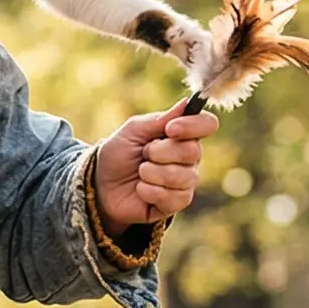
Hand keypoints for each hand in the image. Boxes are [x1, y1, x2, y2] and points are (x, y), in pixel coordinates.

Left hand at [93, 107, 216, 226]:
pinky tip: (140, 189)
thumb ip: (159, 119)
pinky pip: (173, 197)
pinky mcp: (176, 203)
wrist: (102, 185)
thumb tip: (186, 104)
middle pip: (193, 151)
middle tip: (143, 154)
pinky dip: (149, 191)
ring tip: (140, 173)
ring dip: (152, 173)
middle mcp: (189, 158)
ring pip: (182, 176)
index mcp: (182, 135)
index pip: (207, 124)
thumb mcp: (132, 131)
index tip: (170, 129)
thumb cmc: (118, 155)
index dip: (193, 126)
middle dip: (159, 152)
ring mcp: (184, 181)